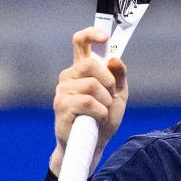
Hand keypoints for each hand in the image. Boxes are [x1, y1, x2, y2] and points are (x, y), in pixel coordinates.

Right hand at [49, 27, 128, 174]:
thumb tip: (115, 59)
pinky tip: (98, 119)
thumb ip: (118, 76)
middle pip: (91, 64)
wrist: (92, 145)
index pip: (80, 43)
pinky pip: (88, 102)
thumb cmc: (103, 119)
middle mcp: (69, 76)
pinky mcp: (61, 107)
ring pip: (93, 85)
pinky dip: (100, 112)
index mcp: (82, 70)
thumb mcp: (118, 95)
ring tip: (102, 112)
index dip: (91, 34)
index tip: (105, 37)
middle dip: (108, 81)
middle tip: (110, 96)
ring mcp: (62, 91)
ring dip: (106, 101)